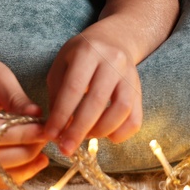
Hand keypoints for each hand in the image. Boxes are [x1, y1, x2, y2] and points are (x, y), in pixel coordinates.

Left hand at [43, 31, 142, 156]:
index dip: (61, 115)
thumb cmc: (81, 55)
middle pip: (96, 101)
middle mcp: (112, 61)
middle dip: (78, 130)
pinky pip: (135, 118)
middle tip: (65, 149)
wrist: (114, 39)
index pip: (73, 88)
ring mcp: (130, 75)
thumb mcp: (62, 65)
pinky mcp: (140, 89)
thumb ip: (57, 94)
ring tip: (84, 138)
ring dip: (100, 131)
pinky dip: (121, 133)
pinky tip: (106, 136)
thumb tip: (56, 130)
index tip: (50, 135)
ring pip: (121, 110)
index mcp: (87, 52)